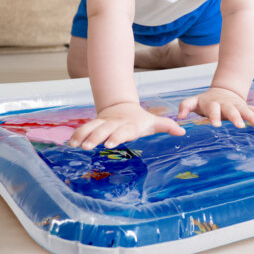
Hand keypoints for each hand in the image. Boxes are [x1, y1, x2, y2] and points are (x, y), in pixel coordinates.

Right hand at [69, 102, 184, 149]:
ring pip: (92, 128)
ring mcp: (104, 123)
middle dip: (97, 137)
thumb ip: (167, 126)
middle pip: (105, 130)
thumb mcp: (154, 122)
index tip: (112, 143)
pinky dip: (77, 135)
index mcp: (130, 125)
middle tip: (90, 146)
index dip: (118, 136)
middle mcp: (115, 124)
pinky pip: (84, 129)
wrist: (122, 106)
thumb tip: (183, 131)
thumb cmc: (140, 120)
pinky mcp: (95, 124)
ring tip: (76, 146)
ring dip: (84, 136)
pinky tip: (70, 144)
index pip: (124, 131)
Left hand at [177, 86, 253, 128]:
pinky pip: (252, 110)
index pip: (213, 110)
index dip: (214, 116)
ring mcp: (236, 105)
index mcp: (213, 104)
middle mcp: (226, 104)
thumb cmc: (206, 101)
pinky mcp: (245, 107)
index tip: (215, 125)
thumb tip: (179, 116)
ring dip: (251, 116)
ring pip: (244, 110)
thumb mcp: (195, 101)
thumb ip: (186, 106)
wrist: (223, 91)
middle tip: (240, 126)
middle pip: (231, 110)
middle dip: (236, 117)